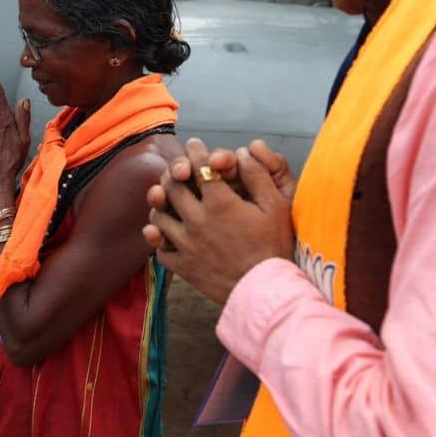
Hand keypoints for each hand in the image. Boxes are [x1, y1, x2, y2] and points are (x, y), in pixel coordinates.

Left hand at [142, 138, 294, 304]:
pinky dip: (159, 238)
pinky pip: (160, 249)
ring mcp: (187, 245)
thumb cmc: (275, 247)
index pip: (199, 167)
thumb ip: (258, 176)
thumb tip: (242, 152)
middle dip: (174, 172)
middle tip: (178, 168)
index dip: (196, 152)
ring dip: (161, 203)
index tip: (195, 145)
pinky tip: (166, 232)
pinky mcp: (183, 267)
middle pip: (172, 187)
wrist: (267, 291)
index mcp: (221, 203)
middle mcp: (198, 221)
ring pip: (159, 216)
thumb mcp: (276, 207)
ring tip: (167, 197)